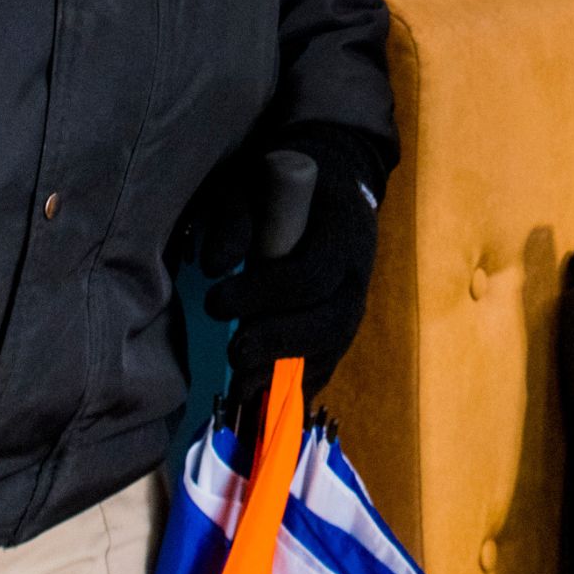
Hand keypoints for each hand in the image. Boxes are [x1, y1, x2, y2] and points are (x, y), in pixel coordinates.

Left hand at [199, 135, 382, 400]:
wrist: (326, 182)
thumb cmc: (278, 184)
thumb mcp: (251, 182)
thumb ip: (235, 218)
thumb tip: (216, 266)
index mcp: (342, 228)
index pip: (312, 274)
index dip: (265, 294)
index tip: (216, 302)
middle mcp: (358, 271)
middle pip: (330, 322)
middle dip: (279, 343)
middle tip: (232, 353)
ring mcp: (356, 301)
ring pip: (332, 349)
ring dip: (285, 371)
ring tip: (239, 382)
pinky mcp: (343, 325)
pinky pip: (329, 363)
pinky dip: (297, 384)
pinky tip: (260, 391)